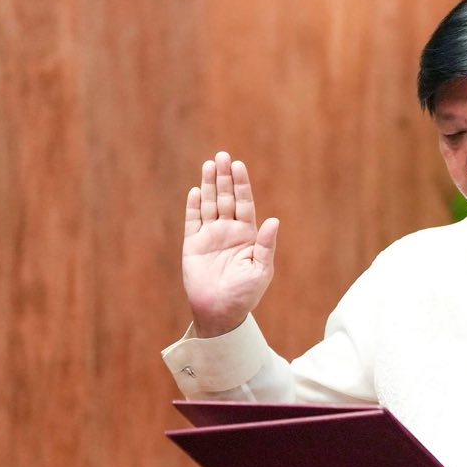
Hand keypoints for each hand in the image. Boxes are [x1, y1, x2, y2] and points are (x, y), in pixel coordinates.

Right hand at [182, 151, 279, 336]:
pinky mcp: (193, 245)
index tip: (238, 165)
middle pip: (226, 198)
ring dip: (209, 185)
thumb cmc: (246, 293)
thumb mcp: (261, 269)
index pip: (244, 203)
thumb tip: (274, 220)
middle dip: (224, 177)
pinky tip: (197, 190)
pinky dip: (194, 206)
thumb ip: (266, 244)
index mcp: (248, 235)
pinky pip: (193, 221)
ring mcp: (210, 236)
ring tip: (209, 164)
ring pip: (209, 204)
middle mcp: (229, 231)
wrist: (221, 311)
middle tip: (222, 155)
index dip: (241, 184)